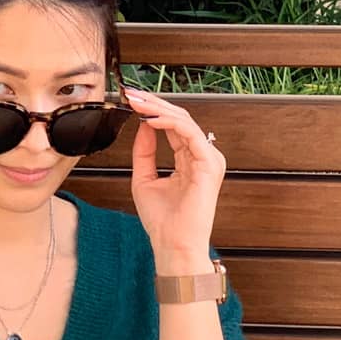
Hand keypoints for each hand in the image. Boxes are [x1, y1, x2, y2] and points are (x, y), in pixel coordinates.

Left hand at [124, 85, 225, 258]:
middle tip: (131, 95)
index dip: (152, 111)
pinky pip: (189, 132)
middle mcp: (202, 157)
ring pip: (184, 121)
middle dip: (153, 104)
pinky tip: (150, 119)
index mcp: (189, 160)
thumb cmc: (162, 221)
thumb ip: (144, 151)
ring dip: (158, 109)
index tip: (130, 102)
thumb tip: (143, 124)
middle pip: (179, 119)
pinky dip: (168, 123)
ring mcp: (209, 159)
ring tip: (137, 103)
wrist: (172, 244)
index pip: (173, 126)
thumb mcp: (144, 178)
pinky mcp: (209, 163)